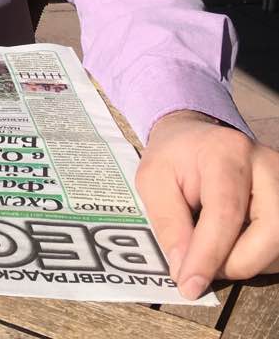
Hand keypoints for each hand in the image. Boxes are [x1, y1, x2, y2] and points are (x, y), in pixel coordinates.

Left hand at [136, 110, 278, 299]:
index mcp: (225, 152)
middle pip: (271, 231)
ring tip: (214, 252)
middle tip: (204, 269)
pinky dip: (259, 258)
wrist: (197, 136)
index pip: (226, 211)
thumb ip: (168, 222)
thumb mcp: (153, 180)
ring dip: (248, 262)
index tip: (189, 284)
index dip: (208, 254)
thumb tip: (184, 270)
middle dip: (236, 263)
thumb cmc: (174, 157)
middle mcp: (266, 165)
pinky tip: (234, 246)